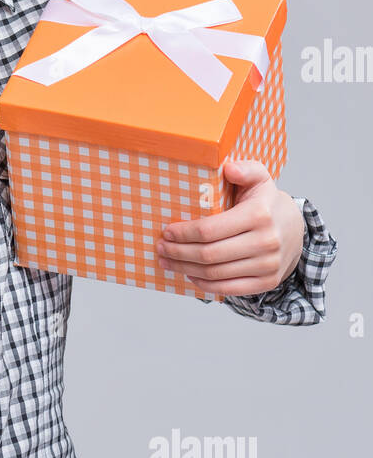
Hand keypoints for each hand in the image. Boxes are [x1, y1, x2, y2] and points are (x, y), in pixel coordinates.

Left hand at [156, 158, 303, 296]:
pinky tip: (190, 274)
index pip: (209, 230)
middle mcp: (266, 241)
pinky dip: (205, 284)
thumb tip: (229, 169)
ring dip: (185, 269)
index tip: (167, 231)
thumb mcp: (259, 178)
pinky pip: (229, 288)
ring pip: (215, 273)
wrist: (295, 229)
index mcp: (258, 214)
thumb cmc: (266, 203)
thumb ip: (245, 169)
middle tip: (162, 248)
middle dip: (179, 252)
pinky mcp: (268, 281)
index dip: (183, 233)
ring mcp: (268, 264)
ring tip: (168, 261)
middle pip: (209, 254)